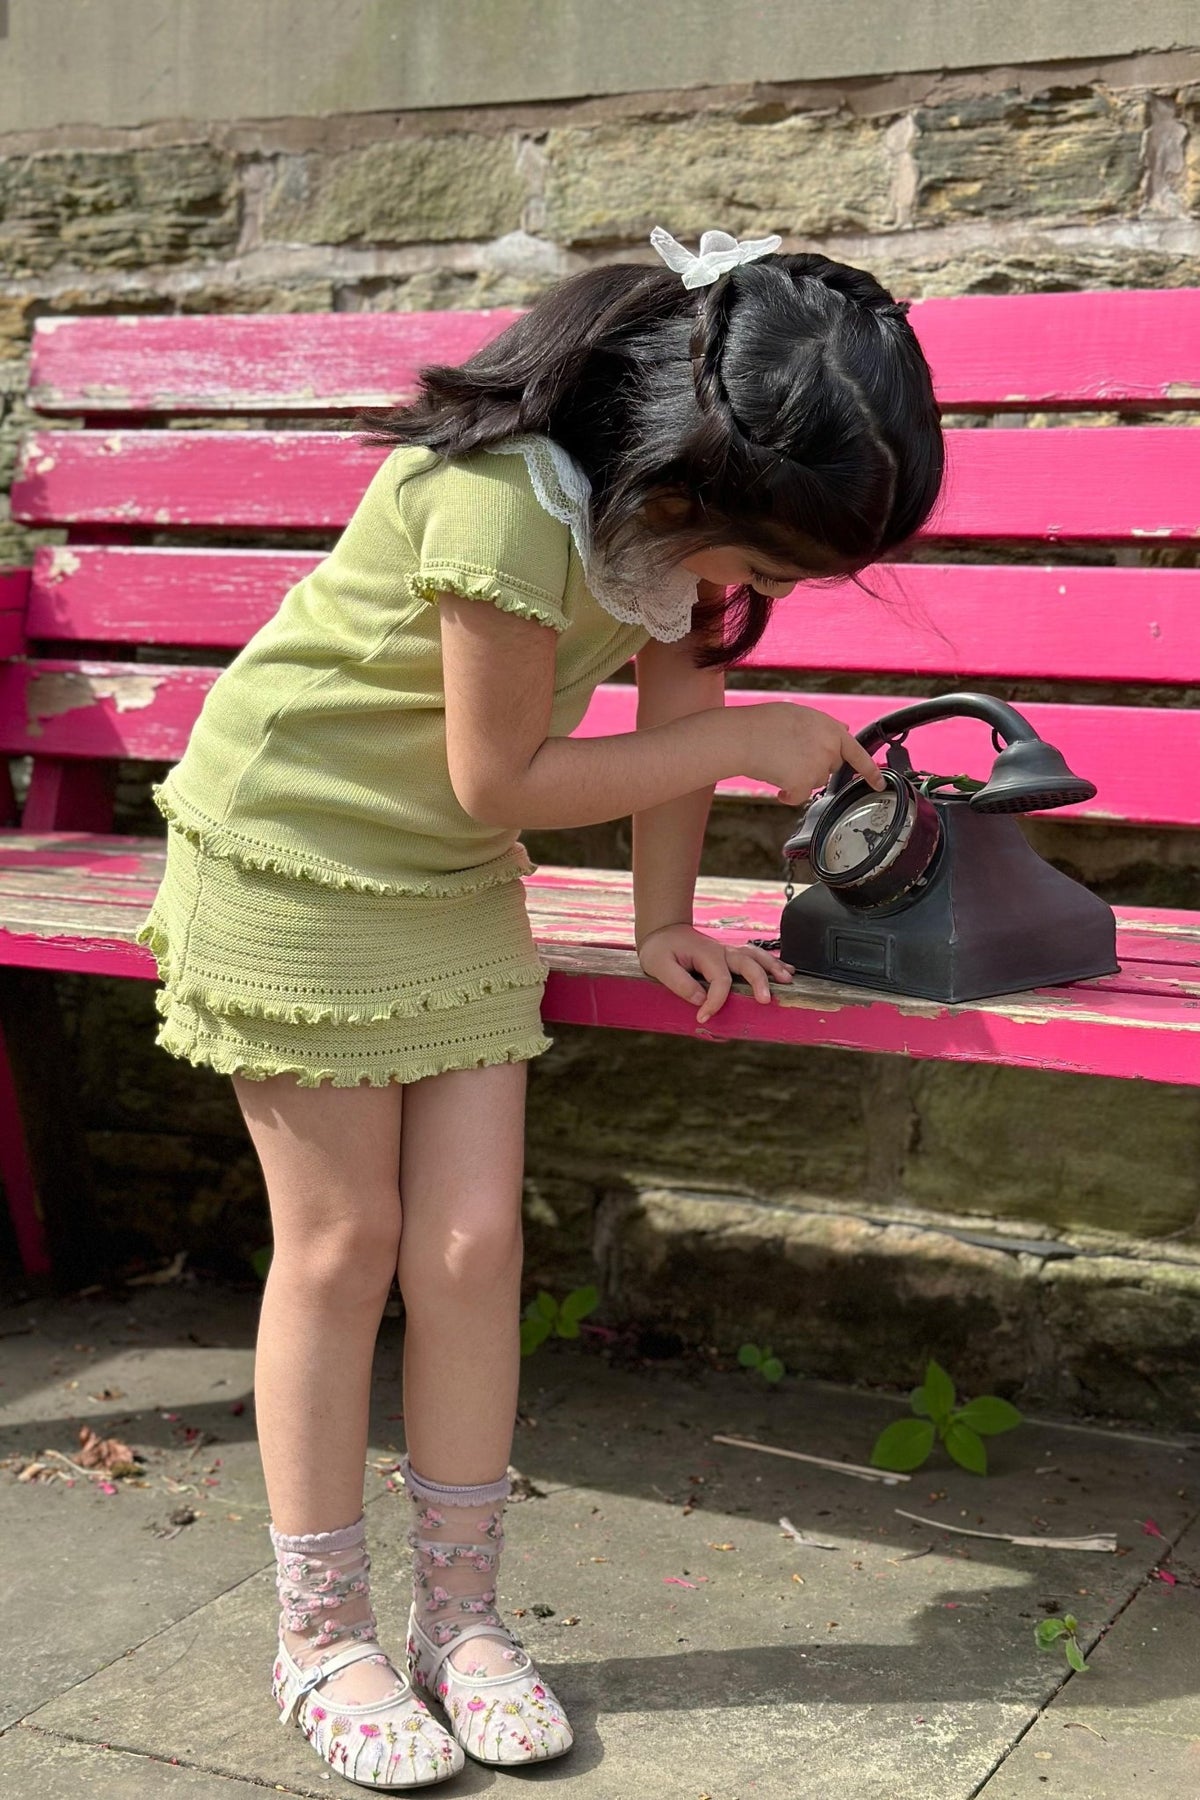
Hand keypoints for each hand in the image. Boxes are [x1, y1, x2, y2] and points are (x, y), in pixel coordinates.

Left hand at [637, 923, 793, 1024]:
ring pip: (756, 957)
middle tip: (766, 1000)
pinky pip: (756, 956)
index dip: (715, 1001)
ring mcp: (728, 952)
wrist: (663, 931)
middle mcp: (722, 951)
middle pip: (747, 964)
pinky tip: (786, 970)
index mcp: (706, 954)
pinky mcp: (731, 955)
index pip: (719, 980)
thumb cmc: (661, 949)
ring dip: (773, 967)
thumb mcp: (659, 965)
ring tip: (787, 981)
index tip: (703, 1016)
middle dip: (759, 982)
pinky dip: (772, 962)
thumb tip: (700, 999)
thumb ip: (679, 983)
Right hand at [737, 702, 885, 806]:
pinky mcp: (804, 783)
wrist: (743, 736)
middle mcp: (829, 748)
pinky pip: (800, 796)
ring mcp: (818, 767)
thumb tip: (845, 729)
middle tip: (790, 755)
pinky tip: (776, 783)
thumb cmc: (764, 723)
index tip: (879, 784)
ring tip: (778, 762)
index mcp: (831, 729)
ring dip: (800, 778)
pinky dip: (789, 794)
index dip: (870, 771)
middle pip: (830, 767)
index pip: (857, 752)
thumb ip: (825, 725)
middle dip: (815, 765)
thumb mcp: (801, 713)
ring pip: (814, 781)